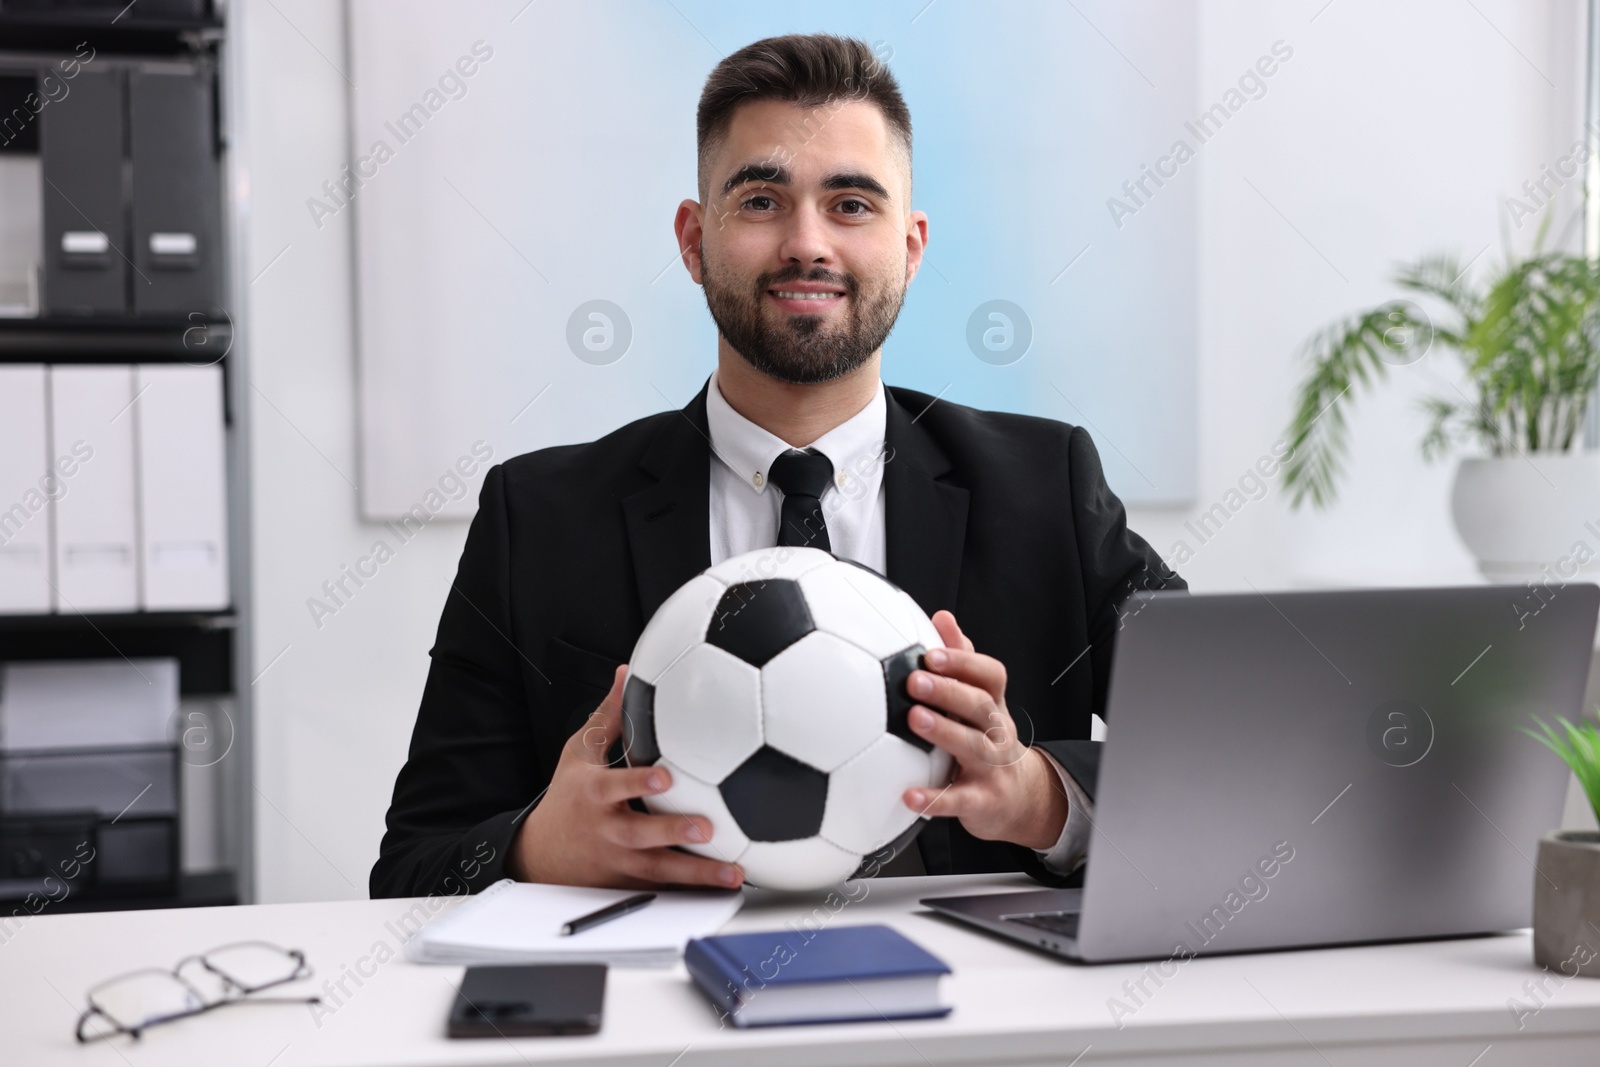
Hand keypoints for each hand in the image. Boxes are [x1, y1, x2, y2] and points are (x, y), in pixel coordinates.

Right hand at [508, 664, 744, 888]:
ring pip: (659, 871)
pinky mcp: (630, 883)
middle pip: (641, 834)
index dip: (639, 784)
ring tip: (733, 872)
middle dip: (673, 833)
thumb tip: (626, 672)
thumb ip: (609, 717)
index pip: (617, 787)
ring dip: (697, 873)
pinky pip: (664, 889)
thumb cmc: (569, 796)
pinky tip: (725, 888)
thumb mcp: (578, 753)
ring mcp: (619, 861)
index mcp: (595, 795)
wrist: (541, 853)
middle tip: (708, 828)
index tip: (666, 778)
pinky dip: (692, 890)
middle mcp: (608, 830)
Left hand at [901, 610, 1069, 850]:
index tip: (930, 653)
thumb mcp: (981, 699)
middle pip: (981, 706)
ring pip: (974, 747)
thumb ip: (961, 660)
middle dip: (949, 691)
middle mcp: (997, 732)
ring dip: (944, 732)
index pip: (990, 675)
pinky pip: (959, 801)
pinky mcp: (982, 801)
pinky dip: (934, 799)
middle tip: (914, 680)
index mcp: (994, 704)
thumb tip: (942, 617)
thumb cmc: (989, 739)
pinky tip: (908, 796)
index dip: (962, 662)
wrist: (1022, 798)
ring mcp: (992, 767)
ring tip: (914, 720)